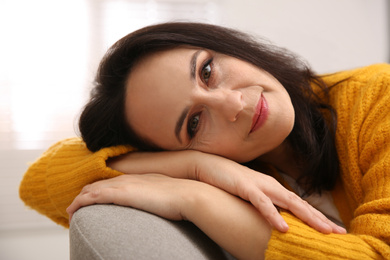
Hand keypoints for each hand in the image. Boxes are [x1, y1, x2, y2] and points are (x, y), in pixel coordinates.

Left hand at [67, 174, 190, 221]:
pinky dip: (81, 202)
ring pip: (93, 189)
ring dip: (80, 199)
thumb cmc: (183, 197)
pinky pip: (94, 197)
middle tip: (77, 205)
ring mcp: (125, 185)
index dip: (100, 189)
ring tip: (71, 210)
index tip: (93, 198)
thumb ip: (160, 196)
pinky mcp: (122, 194)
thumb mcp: (169, 193)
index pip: (113, 181)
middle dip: (86, 193)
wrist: (188, 194)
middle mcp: (129, 179)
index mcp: (139, 178)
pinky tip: (74, 209)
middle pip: (99, 183)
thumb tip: (162, 205)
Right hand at [191, 152, 345, 233]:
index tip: (331, 228)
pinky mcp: (245, 187)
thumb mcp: (247, 192)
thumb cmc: (226, 179)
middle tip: (338, 232)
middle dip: (320, 218)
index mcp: (271, 186)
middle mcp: (270, 185)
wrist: (206, 164)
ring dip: (307, 217)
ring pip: (288, 202)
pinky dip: (274, 215)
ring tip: (323, 230)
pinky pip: (262, 203)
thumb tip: (270, 217)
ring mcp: (259, 185)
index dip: (315, 215)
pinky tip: (283, 228)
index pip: (297, 203)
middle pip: (299, 203)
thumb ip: (260, 201)